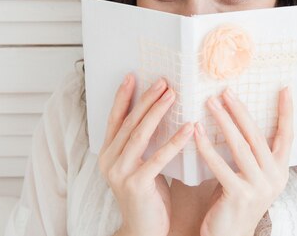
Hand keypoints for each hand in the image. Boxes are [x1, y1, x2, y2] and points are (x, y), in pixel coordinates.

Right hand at [98, 74, 194, 235]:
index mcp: (108, 154)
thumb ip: (144, 144)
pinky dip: (174, 141)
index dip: (123, 97)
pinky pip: (158, 158)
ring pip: (140, 135)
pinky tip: (189, 127)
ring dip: (157, 112)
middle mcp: (109, 161)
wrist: (144, 231)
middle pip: (129, 122)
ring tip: (172, 95)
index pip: (114, 119)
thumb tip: (159, 113)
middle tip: (162, 81)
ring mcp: (120, 173)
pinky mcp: (136, 185)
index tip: (133, 76)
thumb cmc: (147, 196)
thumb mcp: (141, 165)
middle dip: (146, 99)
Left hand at [193, 87, 293, 235]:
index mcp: (279, 170)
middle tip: (226, 90)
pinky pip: (221, 166)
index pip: (287, 135)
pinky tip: (195, 132)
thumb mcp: (251, 177)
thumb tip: (239, 118)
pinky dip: (207, 147)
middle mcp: (274, 178)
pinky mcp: (239, 196)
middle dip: (241, 110)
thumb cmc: (235, 202)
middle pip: (258, 136)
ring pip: (241, 147)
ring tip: (211, 103)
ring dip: (224, 122)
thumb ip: (252, 154)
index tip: (284, 88)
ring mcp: (259, 188)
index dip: (286, 112)